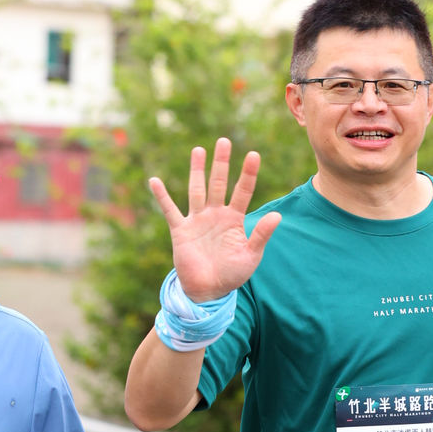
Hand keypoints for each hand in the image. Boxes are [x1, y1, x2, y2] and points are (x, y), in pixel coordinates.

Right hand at [149, 138, 280, 300]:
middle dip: (221, 163)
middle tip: (224, 141)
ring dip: (197, 171)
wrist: (208, 291)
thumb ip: (261, 235)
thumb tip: (277, 215)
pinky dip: (162, 197)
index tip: (253, 155)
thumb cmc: (232, 274)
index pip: (243, 191)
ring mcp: (197, 220)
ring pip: (197, 190)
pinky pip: (169, 210)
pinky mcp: (180, 230)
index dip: (248, 174)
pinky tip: (155, 181)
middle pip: (219, 183)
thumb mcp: (251, 256)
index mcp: (234, 219)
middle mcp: (215, 215)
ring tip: (199, 150)